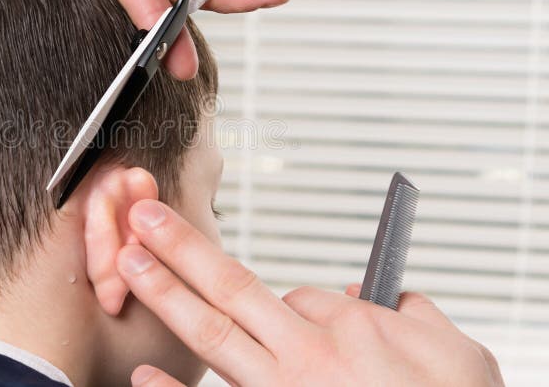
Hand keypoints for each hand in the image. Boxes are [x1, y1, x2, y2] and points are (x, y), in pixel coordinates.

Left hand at [116, 200, 503, 385]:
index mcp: (350, 328)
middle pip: (231, 286)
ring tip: (129, 260)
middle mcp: (305, 356)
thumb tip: (393, 298)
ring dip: (165, 292)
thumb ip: (416, 314)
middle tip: (143, 215)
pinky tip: (142, 373)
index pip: (299, 293)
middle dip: (183, 246)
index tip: (297, 314)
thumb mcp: (457, 353)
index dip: (296, 302)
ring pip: (211, 333)